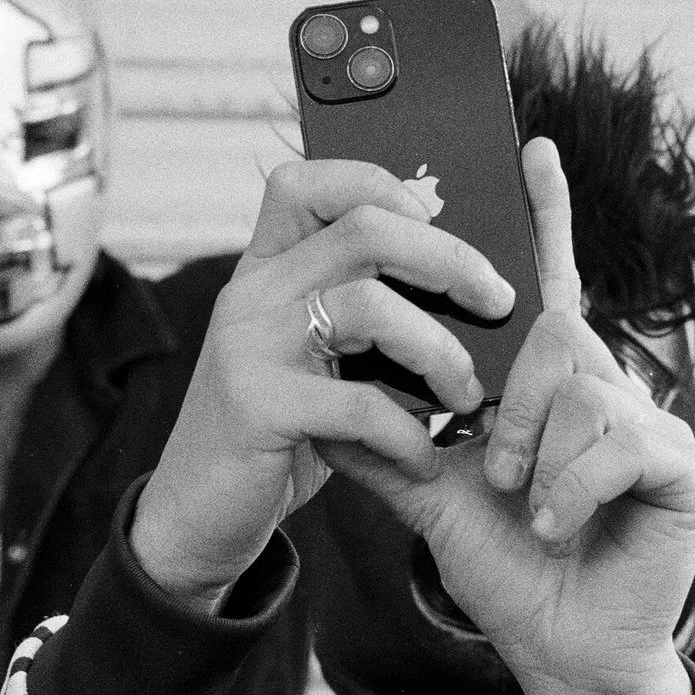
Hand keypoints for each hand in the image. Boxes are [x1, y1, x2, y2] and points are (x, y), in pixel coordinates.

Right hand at [129, 159, 515, 611]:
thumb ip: (354, 308)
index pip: (310, 181)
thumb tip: (466, 275)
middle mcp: (251, 291)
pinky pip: (359, 403)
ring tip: (468, 396)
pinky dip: (408, 434)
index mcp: (265, 267)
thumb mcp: (308, 354)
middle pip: (363, 230)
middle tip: (498, 300)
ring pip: (368, 305)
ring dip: (439, 351)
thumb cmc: (278, 430)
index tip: (439, 220)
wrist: (197, 514)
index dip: (380, 183)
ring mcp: (248, 345)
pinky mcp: (256, 406)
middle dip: (449, 259)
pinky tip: (425, 459)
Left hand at [324, 141, 694, 694]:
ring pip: (581, 389)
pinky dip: (570, 486)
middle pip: (554, 336)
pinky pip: (619, 440)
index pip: (549, 287)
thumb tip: (325, 401)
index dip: (544, 219)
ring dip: (536, 454)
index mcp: (554, 388)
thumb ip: (388, 447)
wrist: (562, 653)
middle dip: (509, 400)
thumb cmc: (511, 572)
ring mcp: (654, 424)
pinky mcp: (684, 465)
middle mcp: (610, 391)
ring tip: (524, 506)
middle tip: (489, 466)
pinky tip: (556, 523)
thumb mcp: (433, 500)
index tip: (531, 149)